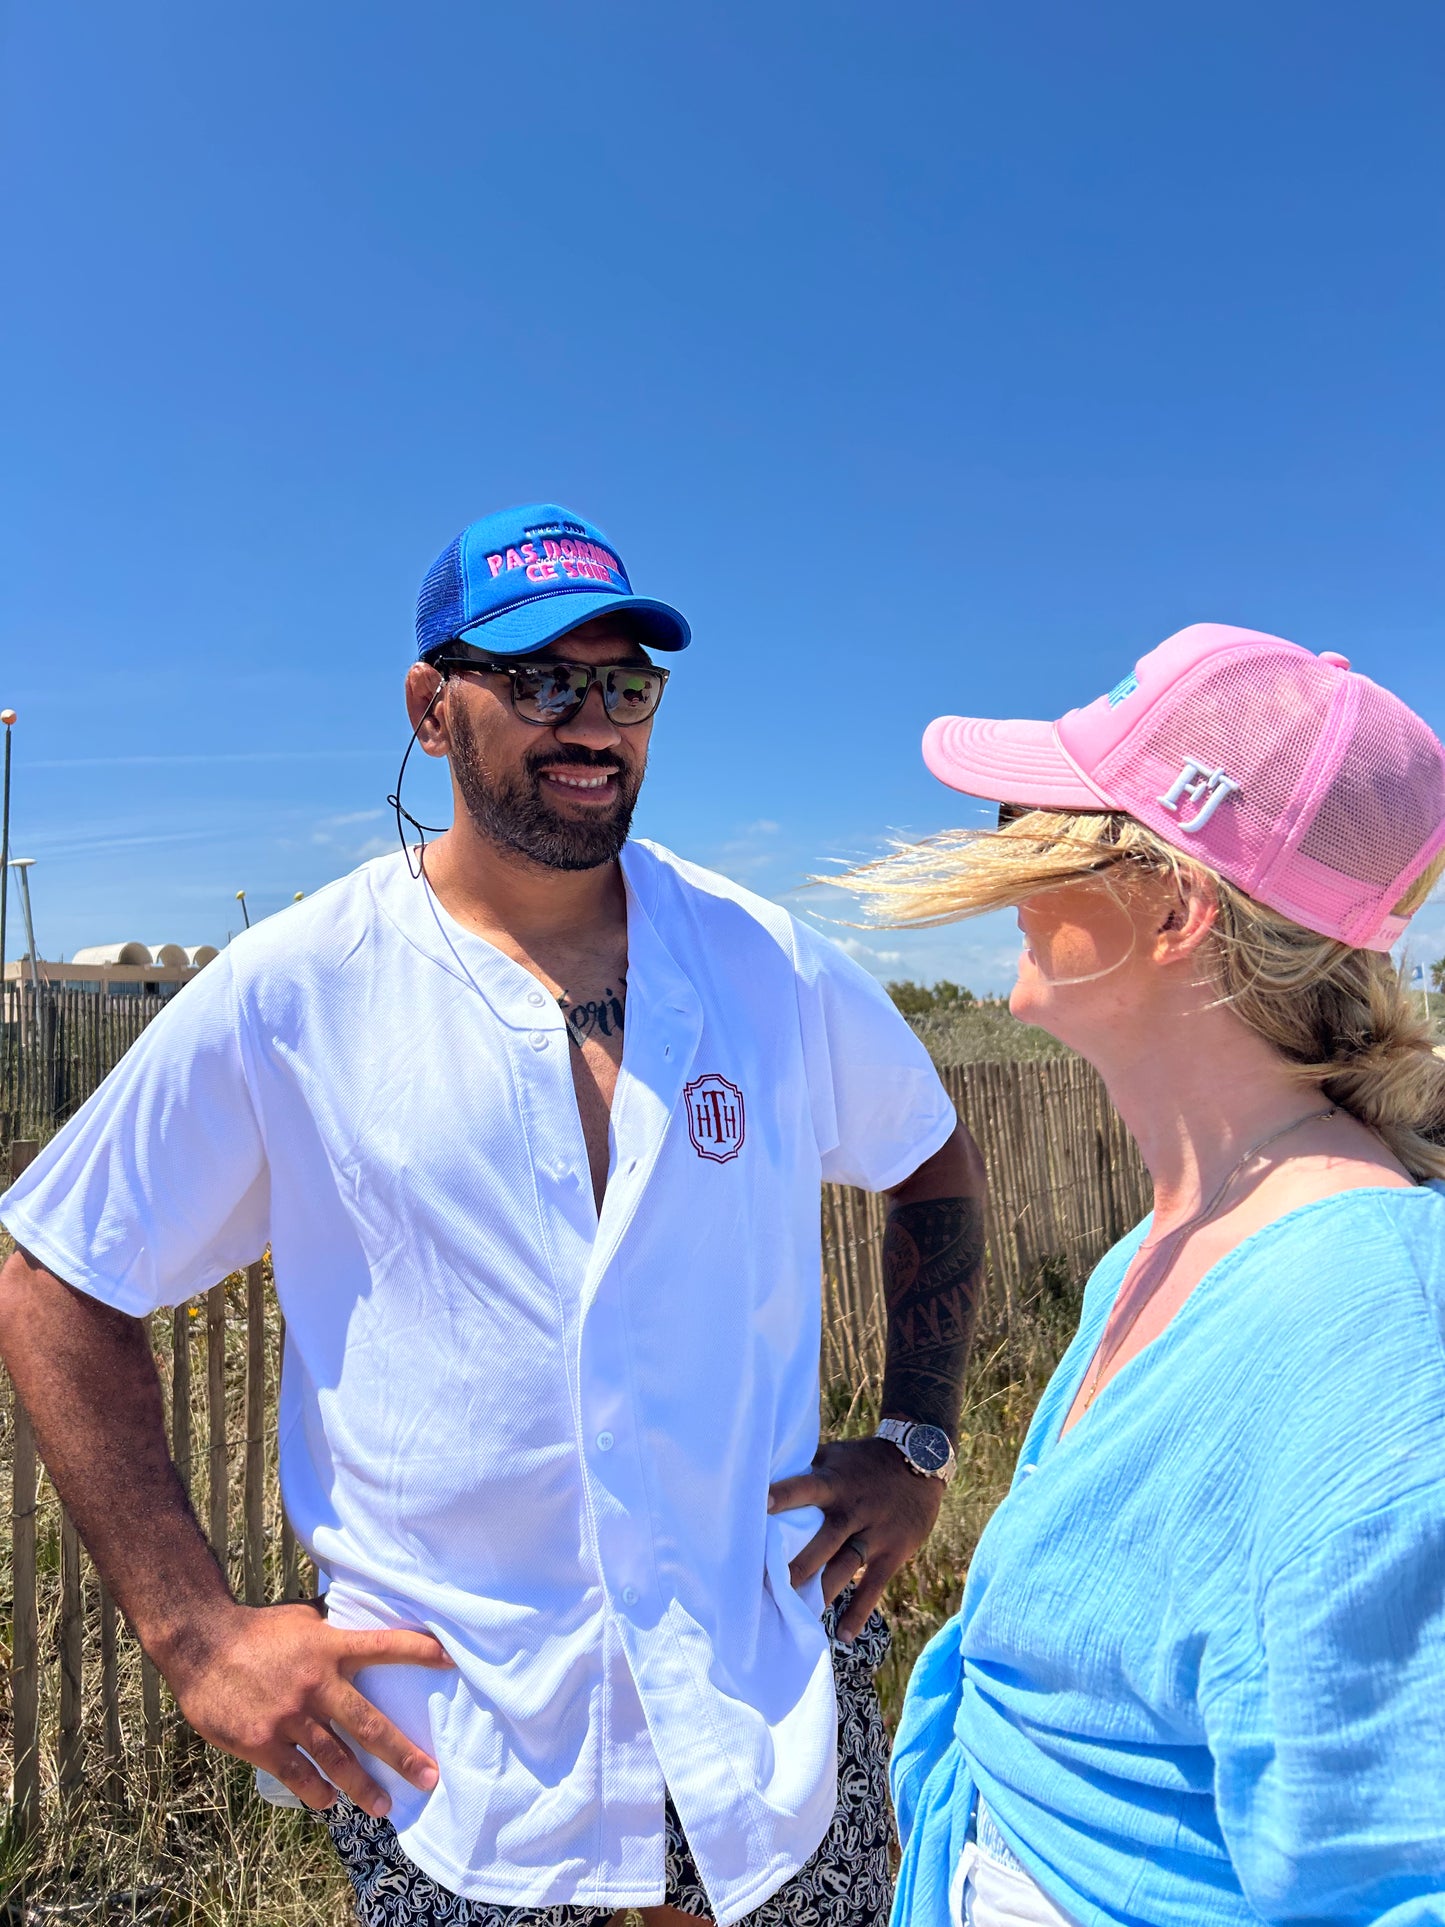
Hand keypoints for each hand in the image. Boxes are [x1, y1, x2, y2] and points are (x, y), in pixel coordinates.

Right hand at [162, 1600, 454, 1816]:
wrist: (201, 1644)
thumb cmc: (257, 1629)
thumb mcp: (302, 1619)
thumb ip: (333, 1629)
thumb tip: (362, 1619)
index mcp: (329, 1648)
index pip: (384, 1646)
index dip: (419, 1652)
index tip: (451, 1660)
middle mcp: (316, 1684)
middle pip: (369, 1724)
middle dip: (402, 1754)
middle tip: (428, 1778)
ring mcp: (290, 1716)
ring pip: (336, 1759)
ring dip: (362, 1786)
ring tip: (384, 1805)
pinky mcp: (262, 1742)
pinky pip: (297, 1774)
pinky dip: (315, 1791)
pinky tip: (328, 1802)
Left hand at [768, 1436, 944, 1644]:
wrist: (920, 1462)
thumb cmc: (866, 1460)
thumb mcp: (837, 1455)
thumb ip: (808, 1467)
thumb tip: (766, 1471)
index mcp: (835, 1484)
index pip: (806, 1488)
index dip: (785, 1495)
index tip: (761, 1505)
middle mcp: (853, 1511)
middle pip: (822, 1542)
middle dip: (797, 1566)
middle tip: (769, 1587)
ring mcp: (874, 1535)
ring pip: (843, 1569)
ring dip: (821, 1593)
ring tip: (795, 1616)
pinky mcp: (892, 1554)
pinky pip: (872, 1588)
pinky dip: (858, 1613)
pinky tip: (841, 1635)